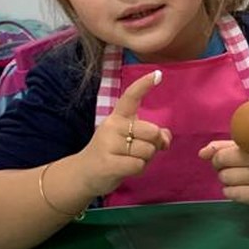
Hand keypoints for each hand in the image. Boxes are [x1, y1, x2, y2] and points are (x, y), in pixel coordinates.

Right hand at [78, 71, 172, 197]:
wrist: (83, 174)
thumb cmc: (113, 154)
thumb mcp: (131, 140)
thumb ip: (152, 136)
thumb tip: (166, 137)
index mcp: (118, 117)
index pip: (131, 96)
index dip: (145, 85)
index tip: (159, 74)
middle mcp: (112, 126)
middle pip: (152, 132)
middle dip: (154, 145)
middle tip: (140, 152)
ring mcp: (108, 144)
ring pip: (148, 151)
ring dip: (145, 160)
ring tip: (128, 161)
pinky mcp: (107, 163)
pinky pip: (139, 165)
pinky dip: (139, 170)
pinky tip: (125, 169)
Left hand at [198, 140, 248, 207]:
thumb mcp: (244, 149)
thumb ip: (221, 147)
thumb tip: (202, 153)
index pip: (226, 148)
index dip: (219, 154)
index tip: (223, 157)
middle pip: (223, 162)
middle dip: (219, 165)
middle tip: (228, 168)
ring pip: (225, 178)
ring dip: (226, 180)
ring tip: (237, 178)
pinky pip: (231, 193)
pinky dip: (230, 192)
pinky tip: (239, 189)